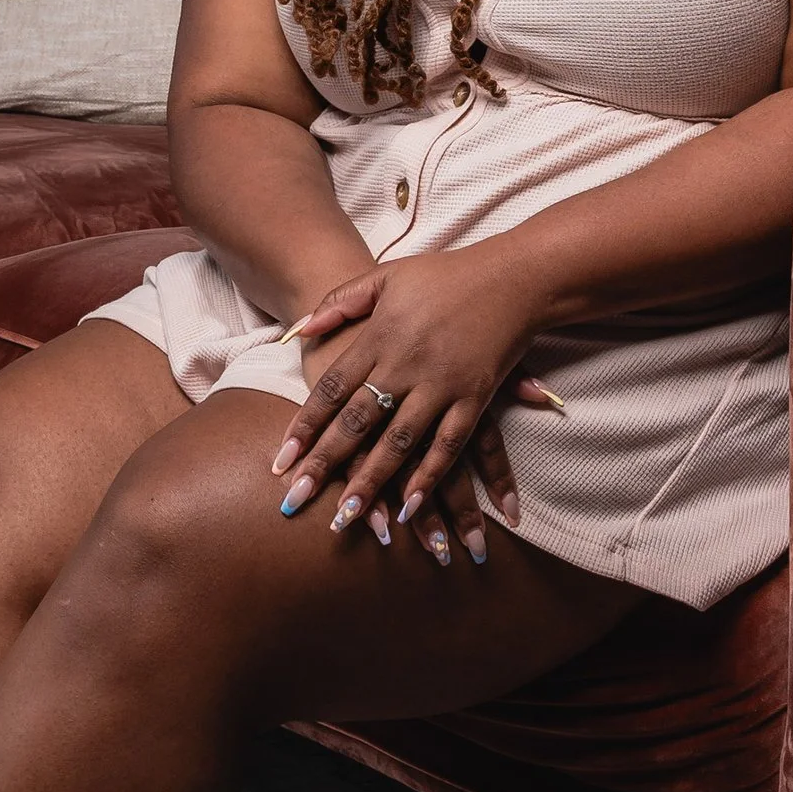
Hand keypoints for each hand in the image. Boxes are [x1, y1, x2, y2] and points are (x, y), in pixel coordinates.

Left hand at [269, 252, 562, 568]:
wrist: (512, 276)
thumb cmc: (443, 275)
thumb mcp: (385, 277)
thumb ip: (340, 301)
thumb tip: (299, 330)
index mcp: (380, 336)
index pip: (331, 390)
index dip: (304, 426)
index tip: (280, 461)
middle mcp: (406, 365)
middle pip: (357, 422)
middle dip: (325, 463)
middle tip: (296, 499)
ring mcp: (442, 384)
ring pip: (400, 442)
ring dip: (373, 482)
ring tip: (348, 516)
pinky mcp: (475, 398)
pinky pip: (449, 445)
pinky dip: (429, 476)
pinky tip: (409, 506)